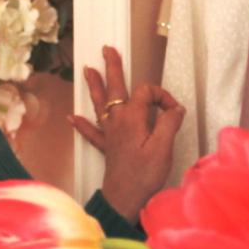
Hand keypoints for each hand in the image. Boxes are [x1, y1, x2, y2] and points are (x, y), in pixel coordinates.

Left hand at [71, 44, 184, 221]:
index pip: (147, 92)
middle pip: (115, 88)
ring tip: (88, 70)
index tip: (174, 111)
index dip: (163, 96)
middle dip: (112, 67)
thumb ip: (170, 122)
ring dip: (95, 86)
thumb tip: (176, 109)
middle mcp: (118, 121)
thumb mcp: (164, 147)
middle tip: (108, 50)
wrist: (125, 198)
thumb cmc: (144, 175)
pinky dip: (82, 124)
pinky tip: (72, 117)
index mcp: (132, 118)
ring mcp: (110, 134)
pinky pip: (92, 132)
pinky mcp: (108, 147)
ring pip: (100, 104)